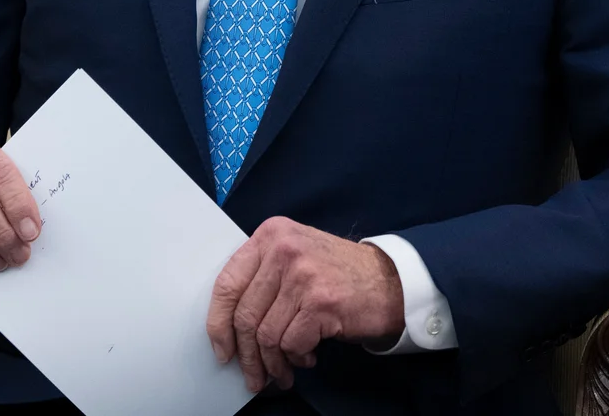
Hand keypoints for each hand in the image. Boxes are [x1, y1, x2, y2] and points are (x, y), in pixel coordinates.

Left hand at [206, 217, 403, 391]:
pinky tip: (306, 358)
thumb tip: (228, 326)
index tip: (221, 348)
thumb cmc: (338, 273)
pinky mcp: (321, 302)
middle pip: (245, 314)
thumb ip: (262, 277)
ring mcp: (303, 275)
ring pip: (266, 334)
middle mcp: (283, 249)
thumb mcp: (295, 255)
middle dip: (246, 354)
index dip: (218, 322)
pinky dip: (296, 358)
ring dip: (272, 362)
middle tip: (252, 374)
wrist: (391, 280)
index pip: (227, 283)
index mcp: (270, 234)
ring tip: (281, 372)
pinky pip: (291, 343)